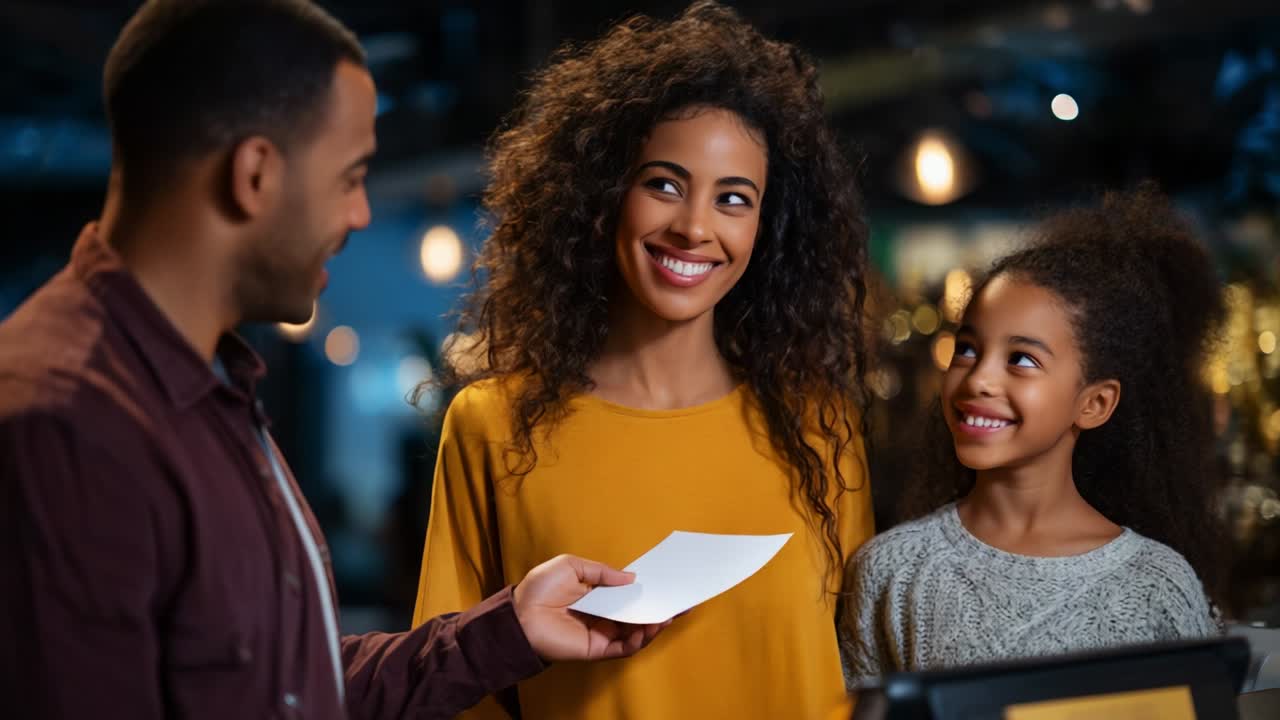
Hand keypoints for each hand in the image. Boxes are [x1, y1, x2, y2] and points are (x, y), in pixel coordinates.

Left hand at [512, 554, 671, 661]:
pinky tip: (649, 628)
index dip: (647, 588)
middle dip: (659, 607)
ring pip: (636, 632)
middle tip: (680, 600)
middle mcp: (603, 614)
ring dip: (654, 624)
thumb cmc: (539, 589)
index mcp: (597, 594)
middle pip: (637, 613)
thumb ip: (603, 572)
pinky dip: (639, 640)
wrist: (520, 616)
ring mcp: (602, 632)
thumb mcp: (572, 566)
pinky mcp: (598, 649)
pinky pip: (625, 647)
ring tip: (667, 614)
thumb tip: (631, 577)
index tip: (667, 581)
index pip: (628, 593)